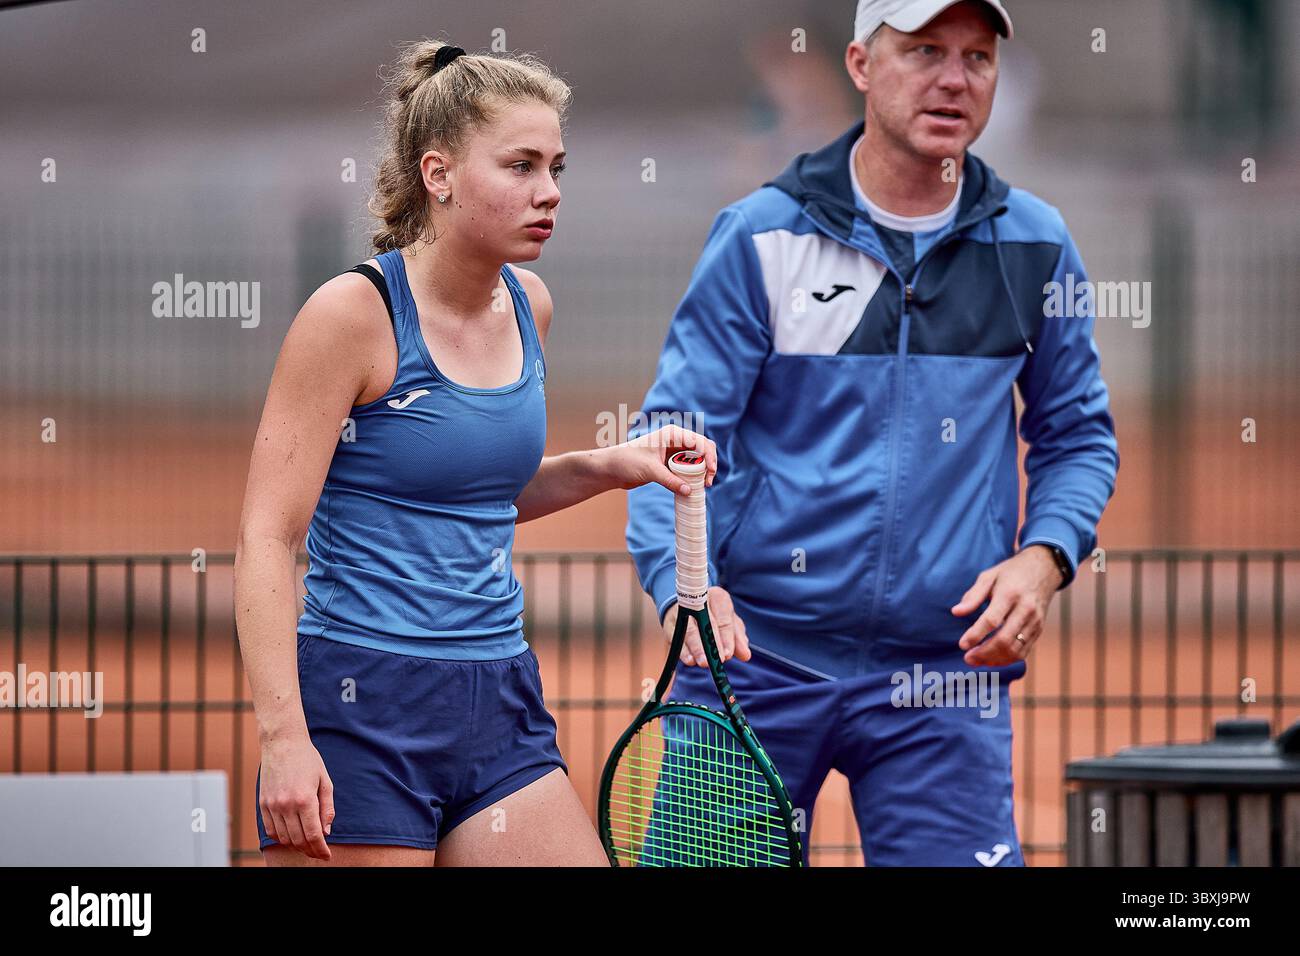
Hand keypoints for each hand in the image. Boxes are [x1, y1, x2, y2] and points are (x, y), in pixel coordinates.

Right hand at [258, 731, 335, 859]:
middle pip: (298, 840)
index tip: (327, 856)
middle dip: (310, 851)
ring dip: (296, 846)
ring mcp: (272, 805)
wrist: (282, 743)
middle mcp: (286, 804)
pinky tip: (291, 836)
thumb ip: (327, 808)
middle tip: (318, 853)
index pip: (314, 835)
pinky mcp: (262, 804)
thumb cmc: (307, 760)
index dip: (321, 849)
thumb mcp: (325, 781)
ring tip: (306, 845)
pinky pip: (270, 830)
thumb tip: (326, 832)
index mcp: (305, 799)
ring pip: (284, 838)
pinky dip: (281, 838)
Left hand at [605, 425, 716, 495]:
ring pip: (697, 458)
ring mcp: (673, 451)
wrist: (612, 468)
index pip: (699, 442)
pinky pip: (688, 467)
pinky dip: (694, 475)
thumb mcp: (650, 471)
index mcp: (672, 434)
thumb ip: (670, 480)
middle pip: (703, 448)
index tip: (710, 473)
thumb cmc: (627, 462)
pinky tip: (694, 486)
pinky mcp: (670, 462)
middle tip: (708, 482)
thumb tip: (689, 491)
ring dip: (703, 470)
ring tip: (703, 485)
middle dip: (709, 463)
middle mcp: (675, 440)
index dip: (709, 456)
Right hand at [663, 586, 751, 666]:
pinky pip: (675, 637)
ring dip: (697, 648)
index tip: (728, 654)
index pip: (723, 618)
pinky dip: (683, 651)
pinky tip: (690, 660)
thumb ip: (737, 638)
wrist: (687, 604)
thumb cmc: (714, 615)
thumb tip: (745, 655)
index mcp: (718, 597)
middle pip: (706, 623)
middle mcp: (699, 601)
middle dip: (713, 643)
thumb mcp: (729, 623)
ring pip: (690, 630)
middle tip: (719, 659)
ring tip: (704, 662)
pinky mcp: (671, 623)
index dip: (726, 637)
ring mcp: (683, 612)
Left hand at [951, 545, 1063, 665]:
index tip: (962, 644)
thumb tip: (956, 612)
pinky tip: (992, 659)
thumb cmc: (1011, 573)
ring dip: (995, 659)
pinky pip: (1024, 651)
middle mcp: (1025, 609)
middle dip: (984, 653)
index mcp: (1010, 593)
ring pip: (1015, 649)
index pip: (992, 620)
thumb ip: (973, 596)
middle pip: (1004, 639)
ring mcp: (1035, 621)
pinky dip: (1007, 659)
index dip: (976, 635)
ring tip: (977, 661)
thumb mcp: (989, 576)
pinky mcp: (1039, 629)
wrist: (1044, 570)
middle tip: (968, 658)